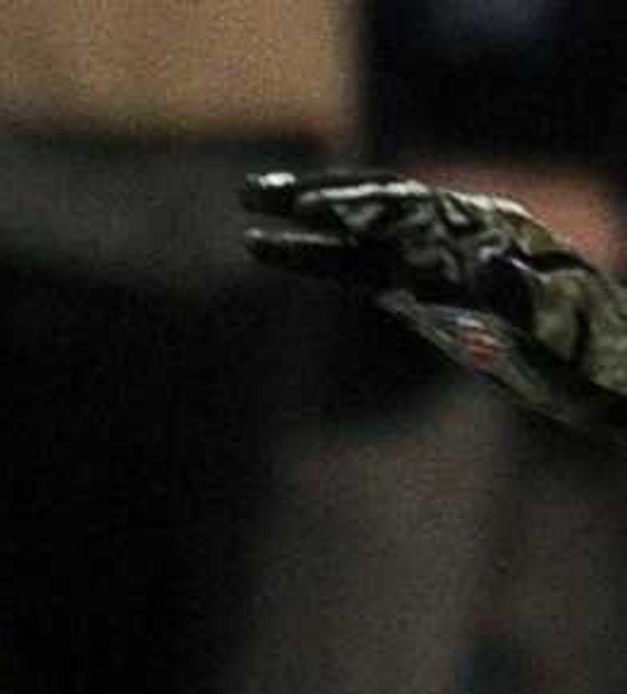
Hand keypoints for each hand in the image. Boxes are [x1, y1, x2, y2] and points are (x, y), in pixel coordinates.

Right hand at [242, 168, 626, 438]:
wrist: (585, 361)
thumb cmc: (570, 347)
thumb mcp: (550, 321)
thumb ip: (520, 294)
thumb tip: (488, 268)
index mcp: (481, 232)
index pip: (409, 209)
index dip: (359, 206)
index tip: (310, 205)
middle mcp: (450, 234)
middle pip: (374, 205)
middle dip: (316, 197)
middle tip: (254, 191)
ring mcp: (428, 258)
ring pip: (355, 232)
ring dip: (301, 222)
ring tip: (248, 215)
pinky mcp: (411, 286)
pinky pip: (352, 264)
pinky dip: (310, 256)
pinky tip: (269, 249)